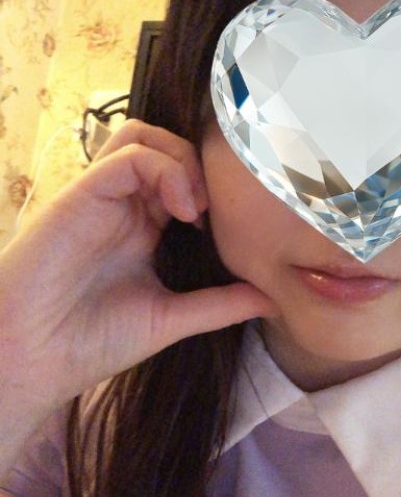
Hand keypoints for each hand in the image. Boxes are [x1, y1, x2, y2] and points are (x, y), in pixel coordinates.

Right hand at [0, 120, 275, 419]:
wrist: (35, 359)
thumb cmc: (92, 341)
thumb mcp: (170, 319)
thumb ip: (219, 305)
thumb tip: (270, 299)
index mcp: (141, 229)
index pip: (180, 178)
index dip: (214, 187)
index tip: (238, 222)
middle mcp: (122, 206)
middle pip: (165, 146)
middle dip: (202, 167)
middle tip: (219, 212)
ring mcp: (100, 198)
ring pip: (143, 137)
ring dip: (183, 160)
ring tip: (198, 209)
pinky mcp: (81, 196)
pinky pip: (126, 156)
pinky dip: (163, 169)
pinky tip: (184, 210)